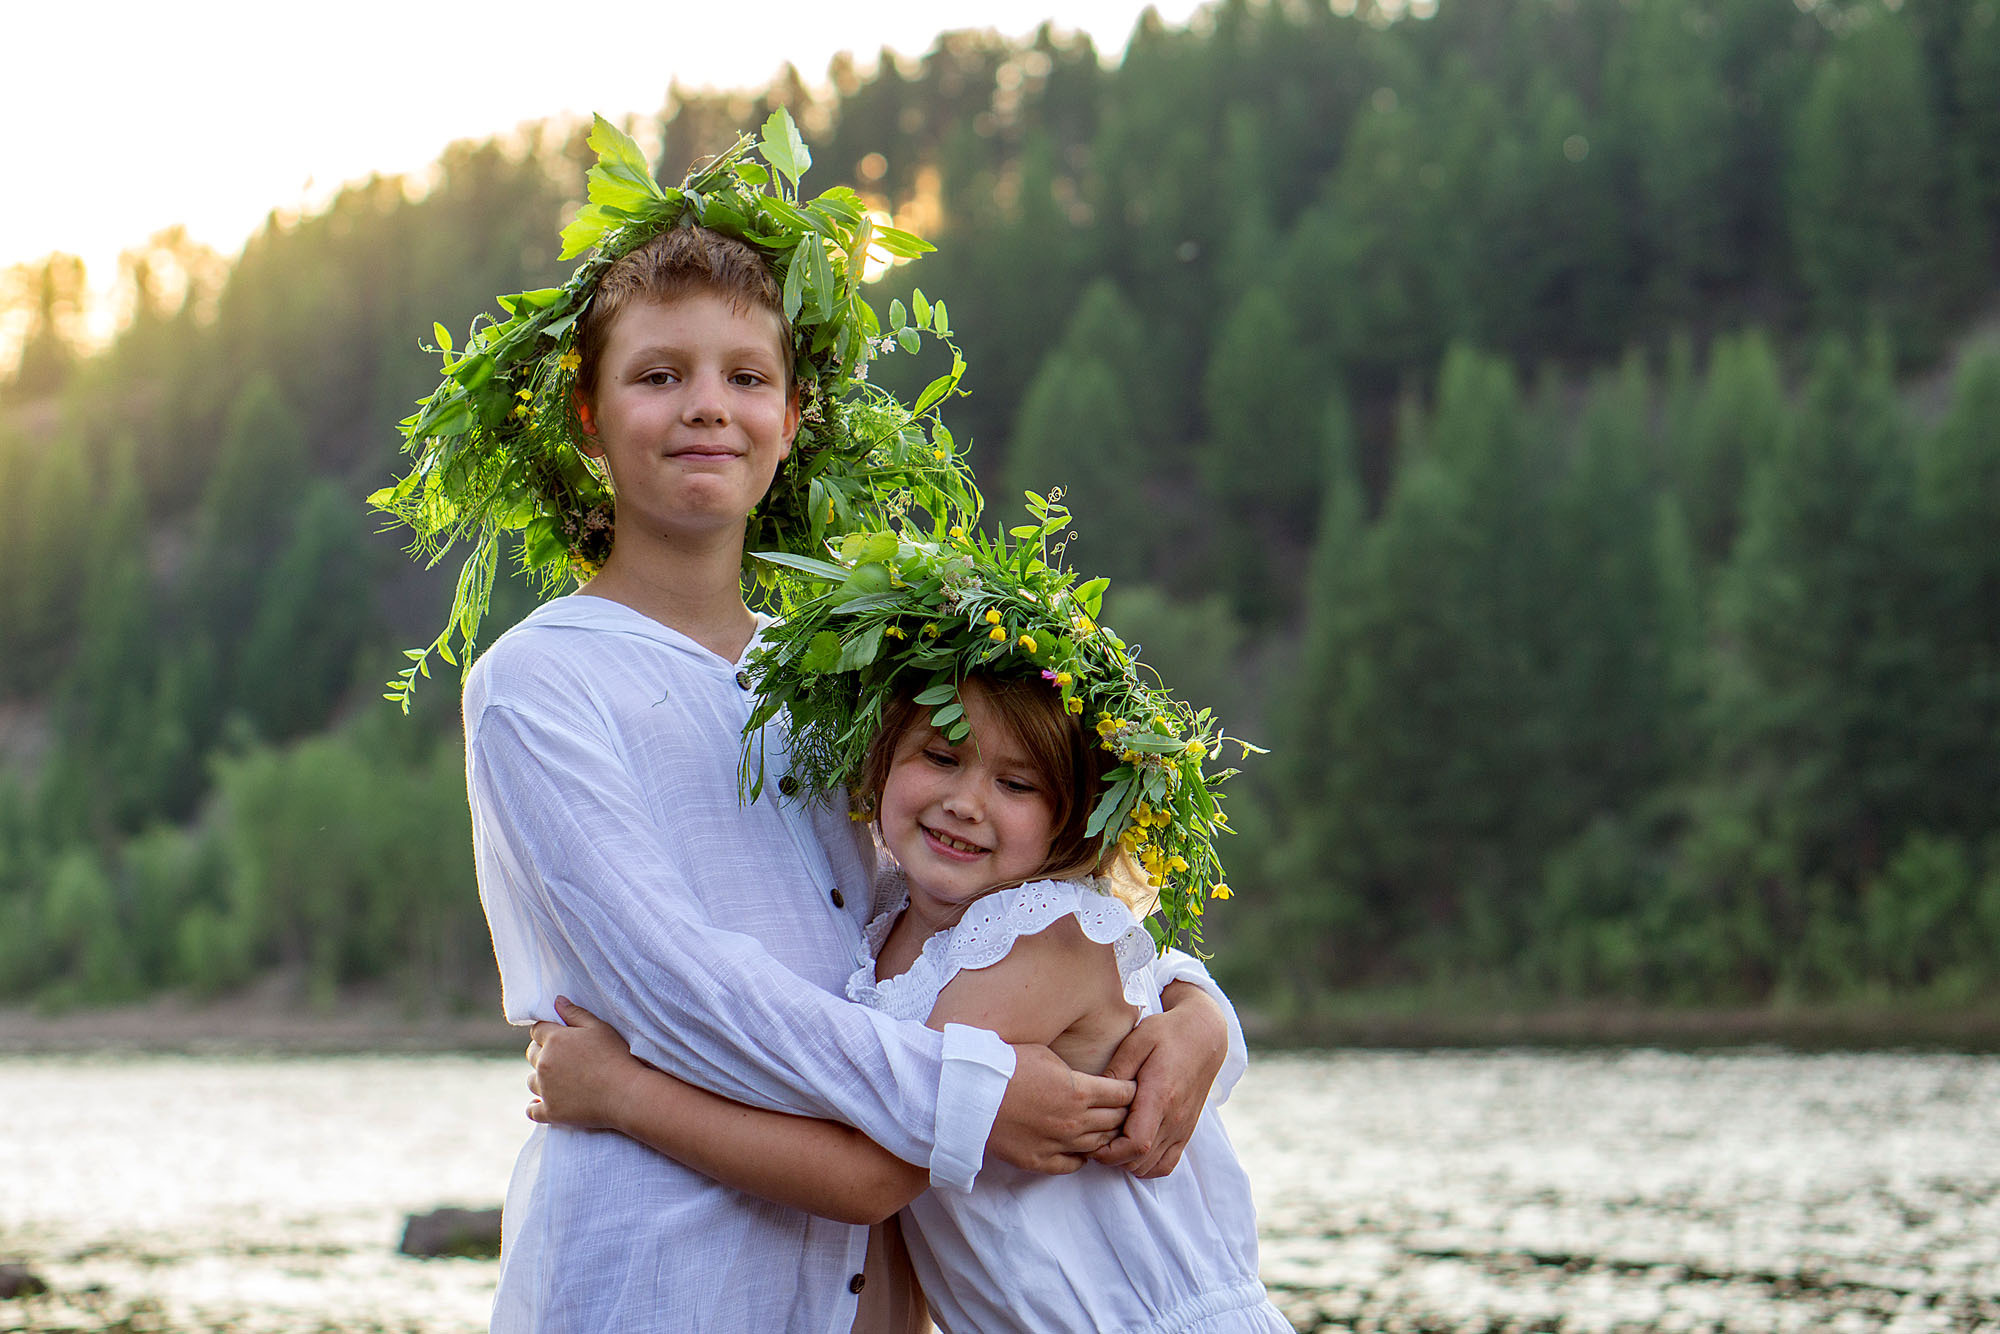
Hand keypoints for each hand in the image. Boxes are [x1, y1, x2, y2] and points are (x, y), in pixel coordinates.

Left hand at [525, 997, 646, 1129]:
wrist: (625, 1092)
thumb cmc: (616, 1056)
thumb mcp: (599, 1027)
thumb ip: (575, 1013)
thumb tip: (557, 1001)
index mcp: (554, 1040)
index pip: (537, 1030)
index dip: (547, 1031)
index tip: (558, 1036)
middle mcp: (544, 1064)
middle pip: (531, 1053)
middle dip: (542, 1051)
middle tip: (561, 1056)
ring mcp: (546, 1089)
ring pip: (531, 1081)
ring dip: (540, 1077)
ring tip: (557, 1079)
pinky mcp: (551, 1112)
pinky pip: (532, 1110)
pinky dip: (535, 1106)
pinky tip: (541, 1103)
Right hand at [986, 1044, 1133, 1174]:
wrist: (967, 1092)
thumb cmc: (1004, 1065)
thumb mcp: (1046, 1054)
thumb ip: (1074, 1071)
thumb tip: (1089, 1078)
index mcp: (1079, 1091)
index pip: (1124, 1095)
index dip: (1132, 1089)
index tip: (1134, 1086)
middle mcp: (1074, 1121)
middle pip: (1117, 1121)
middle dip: (1126, 1113)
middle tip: (1128, 1107)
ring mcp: (1057, 1144)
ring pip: (1099, 1145)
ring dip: (1106, 1135)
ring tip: (1108, 1127)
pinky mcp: (1039, 1160)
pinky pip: (1074, 1164)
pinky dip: (1083, 1156)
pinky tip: (1082, 1147)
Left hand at [1090, 984, 1226, 1177]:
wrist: (1205, 1036)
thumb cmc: (1168, 1034)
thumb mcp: (1136, 1041)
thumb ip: (1116, 1071)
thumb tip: (1093, 1094)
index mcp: (1160, 1096)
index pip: (1136, 1145)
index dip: (1109, 1152)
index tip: (1092, 1139)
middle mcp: (1174, 1118)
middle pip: (1139, 1161)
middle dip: (1112, 1157)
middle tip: (1096, 1137)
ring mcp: (1183, 1128)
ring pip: (1151, 1167)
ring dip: (1127, 1161)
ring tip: (1112, 1139)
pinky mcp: (1186, 1131)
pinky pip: (1167, 1165)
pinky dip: (1147, 1165)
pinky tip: (1133, 1147)